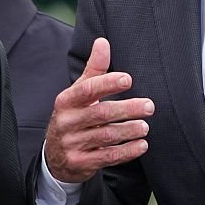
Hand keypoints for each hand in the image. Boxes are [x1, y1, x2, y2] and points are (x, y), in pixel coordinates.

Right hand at [45, 38, 153, 182]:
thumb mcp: (78, 93)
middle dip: (127, 109)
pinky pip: (107, 157)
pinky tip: (141, 145)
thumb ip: (94, 70)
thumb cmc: (73, 117)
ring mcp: (72, 144)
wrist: (55, 156)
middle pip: (100, 113)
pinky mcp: (80, 162)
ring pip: (106, 136)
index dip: (108, 84)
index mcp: (66, 101)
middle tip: (149, 106)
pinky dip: (127, 151)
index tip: (128, 80)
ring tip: (145, 126)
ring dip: (129, 130)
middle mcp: (67, 122)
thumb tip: (103, 41)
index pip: (87, 89)